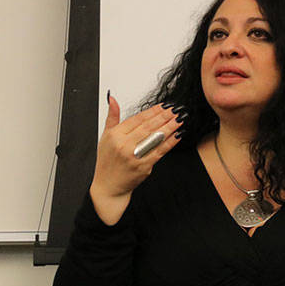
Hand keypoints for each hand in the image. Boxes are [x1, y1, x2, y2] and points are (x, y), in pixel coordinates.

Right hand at [89, 95, 183, 224]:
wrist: (108, 186)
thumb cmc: (107, 162)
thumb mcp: (105, 136)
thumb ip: (112, 116)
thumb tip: (112, 99)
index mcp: (115, 135)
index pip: (137, 119)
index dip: (152, 111)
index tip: (164, 105)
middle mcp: (124, 145)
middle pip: (148, 127)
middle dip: (164, 116)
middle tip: (175, 109)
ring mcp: (134, 156)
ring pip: (155, 138)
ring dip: (170, 127)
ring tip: (179, 119)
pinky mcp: (143, 167)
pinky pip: (160, 152)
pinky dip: (170, 143)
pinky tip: (177, 135)